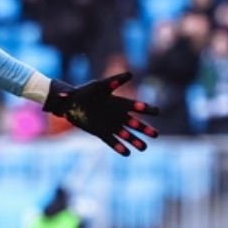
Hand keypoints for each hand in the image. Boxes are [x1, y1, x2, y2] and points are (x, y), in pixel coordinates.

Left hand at [43, 72, 159, 156]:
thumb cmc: (85, 92)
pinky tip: (126, 153)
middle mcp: (118, 115)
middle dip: (145, 129)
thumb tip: (130, 74)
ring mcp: (110, 125)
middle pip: (135, 123)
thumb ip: (113, 82)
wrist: (70, 103)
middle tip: (155, 134)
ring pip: (126, 135)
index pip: (136, 106)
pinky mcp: (101, 133)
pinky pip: (112, 142)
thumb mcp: (98, 85)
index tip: (157, 112)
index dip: (146, 109)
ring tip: (144, 148)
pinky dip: (118, 147)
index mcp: (119, 103)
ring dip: (135, 141)